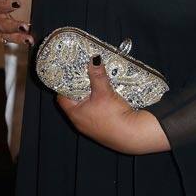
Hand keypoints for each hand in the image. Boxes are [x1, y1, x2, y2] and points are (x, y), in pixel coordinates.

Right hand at [0, 0, 32, 44]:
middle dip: (11, 25)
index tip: (17, 3)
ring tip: (29, 38)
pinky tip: (29, 41)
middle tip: (25, 25)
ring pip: (3, 33)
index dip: (3, 5)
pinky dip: (17, 41)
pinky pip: (7, 38)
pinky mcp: (0, 32)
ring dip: (16, 36)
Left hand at [56, 56, 170, 155]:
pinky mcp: (103, 129)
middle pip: (74, 102)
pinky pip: (96, 114)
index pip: (62, 98)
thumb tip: (94, 59)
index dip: (65, 85)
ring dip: (91, 97)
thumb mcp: (104, 92)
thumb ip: (97, 75)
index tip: (70, 74)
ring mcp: (91, 127)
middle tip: (84, 75)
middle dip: (79, 89)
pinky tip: (106, 97)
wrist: (133, 136)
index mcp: (75, 114)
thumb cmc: (114, 116)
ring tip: (95, 83)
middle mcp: (80, 122)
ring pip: (87, 108)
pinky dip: (99, 105)